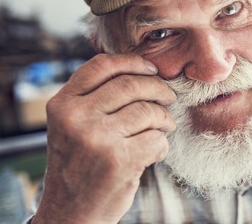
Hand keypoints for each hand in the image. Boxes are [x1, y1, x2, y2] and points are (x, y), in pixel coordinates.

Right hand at [33, 53, 175, 223]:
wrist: (70, 212)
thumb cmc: (79, 164)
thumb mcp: (72, 125)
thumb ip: (95, 98)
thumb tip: (142, 70)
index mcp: (62, 104)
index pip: (102, 65)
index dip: (134, 62)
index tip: (153, 69)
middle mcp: (76, 117)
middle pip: (131, 85)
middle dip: (159, 89)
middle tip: (169, 98)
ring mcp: (97, 139)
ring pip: (148, 111)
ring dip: (165, 118)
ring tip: (165, 125)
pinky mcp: (119, 160)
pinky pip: (156, 138)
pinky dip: (162, 144)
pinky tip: (155, 151)